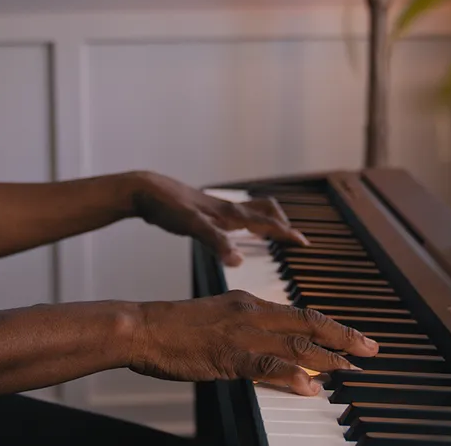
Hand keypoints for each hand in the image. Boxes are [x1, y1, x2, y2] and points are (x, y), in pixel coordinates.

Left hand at [125, 172, 308, 265]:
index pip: (267, 223)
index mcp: (230, 213)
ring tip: (272, 234)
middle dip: (281, 224)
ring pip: (249, 212)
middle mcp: (227, 209)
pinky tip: (234, 233)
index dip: (286, 233)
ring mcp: (215, 209)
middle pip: (264, 212)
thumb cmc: (168, 206)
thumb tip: (238, 261)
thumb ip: (216, 243)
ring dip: (265, 221)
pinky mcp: (204, 212)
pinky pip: (233, 217)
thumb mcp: (193, 226)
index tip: (305, 243)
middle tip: (293, 238)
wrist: (145, 190)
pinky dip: (244, 224)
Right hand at [129, 290, 379, 394]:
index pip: (301, 313)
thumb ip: (249, 336)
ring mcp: (240, 334)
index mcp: (248, 302)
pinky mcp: (227, 355)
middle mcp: (251, 313)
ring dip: (327, 357)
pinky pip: (265, 366)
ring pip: (294, 344)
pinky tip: (309, 384)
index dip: (332, 327)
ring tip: (351, 368)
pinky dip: (290, 374)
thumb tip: (277, 356)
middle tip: (371, 349)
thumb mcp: (218, 322)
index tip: (355, 337)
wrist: (141, 326)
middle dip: (343, 337)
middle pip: (308, 324)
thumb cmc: (173, 328)